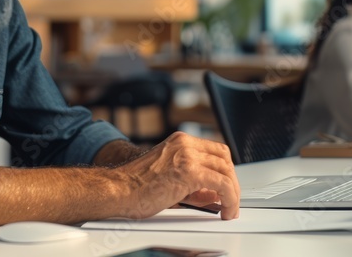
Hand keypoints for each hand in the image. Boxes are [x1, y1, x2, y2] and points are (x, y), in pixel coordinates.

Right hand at [110, 132, 238, 219]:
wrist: (118, 190)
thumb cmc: (135, 187)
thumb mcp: (169, 177)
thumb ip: (192, 183)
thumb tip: (214, 195)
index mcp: (180, 142)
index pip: (215, 150)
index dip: (225, 169)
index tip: (226, 185)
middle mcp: (185, 144)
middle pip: (224, 158)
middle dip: (231, 180)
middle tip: (231, 200)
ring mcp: (188, 156)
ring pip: (227, 171)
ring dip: (233, 192)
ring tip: (230, 209)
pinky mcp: (190, 173)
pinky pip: (223, 185)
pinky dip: (230, 199)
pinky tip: (226, 210)